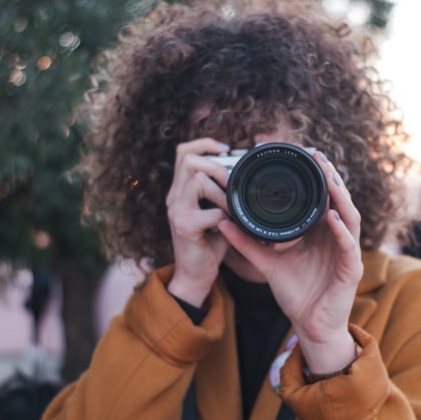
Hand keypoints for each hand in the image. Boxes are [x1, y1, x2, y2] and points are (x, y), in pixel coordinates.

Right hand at [164, 138, 232, 306]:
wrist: (195, 276)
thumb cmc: (209, 243)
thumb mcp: (216, 212)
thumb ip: (223, 194)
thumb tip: (246, 175)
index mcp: (180, 190)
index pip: (184, 152)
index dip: (204, 144)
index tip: (226, 148)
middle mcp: (174, 197)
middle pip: (188, 158)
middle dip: (216, 165)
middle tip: (230, 183)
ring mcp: (176, 211)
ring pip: (198, 180)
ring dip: (221, 193)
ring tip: (229, 208)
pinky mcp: (184, 227)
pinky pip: (210, 212)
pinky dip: (224, 216)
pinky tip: (227, 226)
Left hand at [218, 151, 361, 372]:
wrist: (310, 327)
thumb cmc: (295, 294)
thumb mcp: (267, 264)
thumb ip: (246, 243)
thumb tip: (223, 222)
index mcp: (320, 233)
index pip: (322, 198)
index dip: (316, 177)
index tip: (304, 156)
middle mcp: (337, 237)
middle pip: (339, 201)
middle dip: (330, 177)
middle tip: (317, 155)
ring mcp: (347, 252)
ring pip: (349, 216)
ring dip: (340, 195)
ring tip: (328, 175)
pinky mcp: (351, 269)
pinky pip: (349, 245)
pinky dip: (341, 229)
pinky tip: (331, 216)